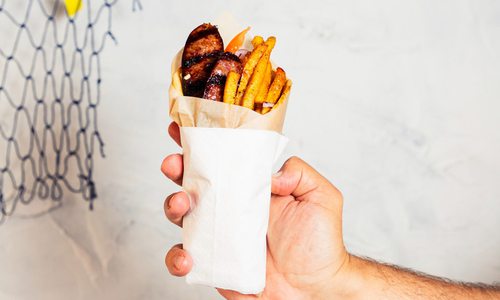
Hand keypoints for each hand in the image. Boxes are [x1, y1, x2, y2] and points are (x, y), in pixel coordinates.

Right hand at [161, 122, 350, 298]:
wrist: (315, 289)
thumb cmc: (319, 244)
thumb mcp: (321, 197)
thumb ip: (299, 173)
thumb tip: (269, 174)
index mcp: (250, 187)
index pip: (223, 158)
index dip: (199, 142)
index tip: (181, 127)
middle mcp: (230, 207)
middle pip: (192, 181)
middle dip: (176, 167)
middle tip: (174, 164)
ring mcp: (218, 234)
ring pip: (181, 215)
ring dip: (173, 205)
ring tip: (183, 205)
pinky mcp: (212, 263)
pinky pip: (183, 258)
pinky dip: (176, 257)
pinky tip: (188, 258)